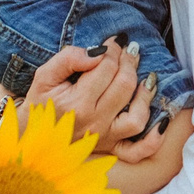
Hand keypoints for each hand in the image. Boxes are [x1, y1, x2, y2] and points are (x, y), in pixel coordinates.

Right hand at [24, 41, 166, 159]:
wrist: (32, 136)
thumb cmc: (40, 104)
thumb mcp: (44, 76)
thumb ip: (69, 59)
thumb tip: (97, 52)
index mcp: (76, 103)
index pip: (105, 69)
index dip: (112, 50)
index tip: (113, 42)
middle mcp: (94, 123)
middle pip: (124, 86)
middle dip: (129, 62)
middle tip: (128, 51)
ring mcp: (105, 139)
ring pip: (137, 117)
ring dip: (146, 94)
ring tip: (145, 78)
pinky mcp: (111, 149)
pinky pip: (138, 151)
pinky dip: (154, 139)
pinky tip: (161, 120)